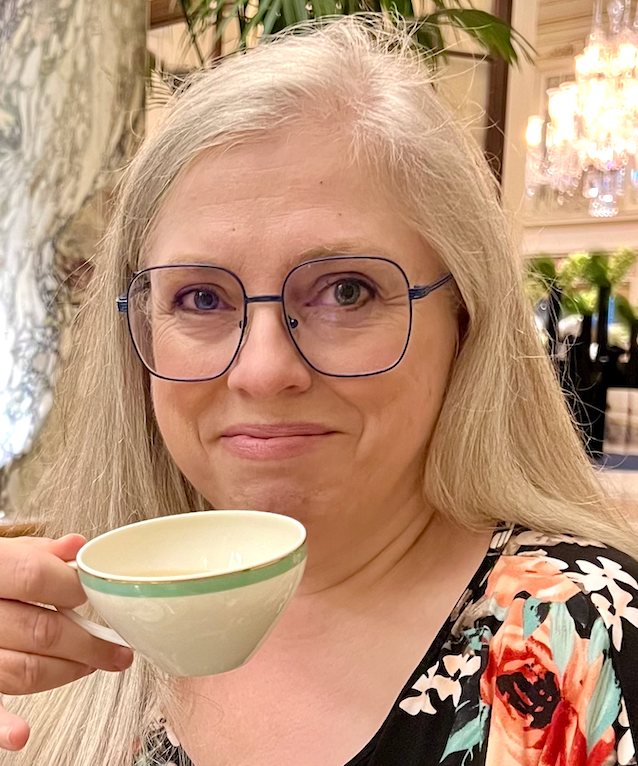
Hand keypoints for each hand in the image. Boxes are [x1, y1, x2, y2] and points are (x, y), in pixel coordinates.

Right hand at [0, 535, 133, 750]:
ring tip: (92, 666)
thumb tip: (79, 547)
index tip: (97, 594)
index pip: (37, 577)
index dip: (73, 588)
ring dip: (66, 672)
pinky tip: (21, 734)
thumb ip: (39, 552)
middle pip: (40, 630)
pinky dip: (2, 725)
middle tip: (117, 649)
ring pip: (22, 670)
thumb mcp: (2, 552)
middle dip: (88, 643)